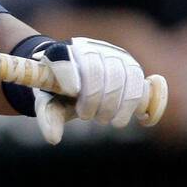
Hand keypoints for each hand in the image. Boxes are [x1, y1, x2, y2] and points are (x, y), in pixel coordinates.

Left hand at [30, 36, 147, 143]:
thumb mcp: (49, 105)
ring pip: (119, 76)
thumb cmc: (60, 94)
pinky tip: (121, 119)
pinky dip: (131, 104)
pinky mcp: (129, 65)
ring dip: (112, 104)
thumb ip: (49, 118)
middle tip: (86, 116)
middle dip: (92, 99)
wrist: (76, 80)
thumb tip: (54, 139)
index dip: (68, 76)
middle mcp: (86, 47)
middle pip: (95, 70)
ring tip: (102, 119)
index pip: (63, 59)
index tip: (72, 93)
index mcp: (59, 53)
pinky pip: (138, 82)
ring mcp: (110, 53)